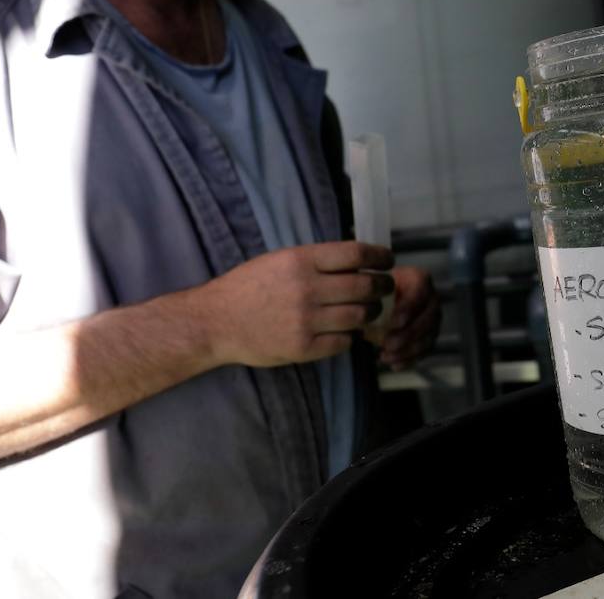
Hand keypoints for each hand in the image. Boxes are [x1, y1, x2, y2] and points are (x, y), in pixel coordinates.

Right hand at [194, 241, 393, 367]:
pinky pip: (344, 342)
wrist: (215, 321)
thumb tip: (358, 258)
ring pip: (359, 316)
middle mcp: (306, 288)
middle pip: (365, 287)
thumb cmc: (249, 286)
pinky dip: (350, 336)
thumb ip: (317, 260)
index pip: (356, 255)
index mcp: (301, 260)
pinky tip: (345, 330)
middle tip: (384, 287)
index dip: (380, 257)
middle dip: (382, 286)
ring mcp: (305, 320)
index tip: (388, 261)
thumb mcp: (280, 259)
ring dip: (370, 312)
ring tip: (367, 310)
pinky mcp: (302, 347)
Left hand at [366, 265, 439, 369]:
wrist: (382, 299)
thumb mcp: (371, 287)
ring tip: (385, 357)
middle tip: (387, 344)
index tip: (393, 323)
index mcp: (419, 279)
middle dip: (408, 334)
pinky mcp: (431, 336)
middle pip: (427, 318)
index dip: (408, 309)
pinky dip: (410, 360)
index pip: (420, 293)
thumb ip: (368, 298)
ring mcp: (434, 319)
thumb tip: (358, 319)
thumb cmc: (375, 291)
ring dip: (407, 350)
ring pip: (428, 337)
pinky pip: (425, 351)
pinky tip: (394, 364)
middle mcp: (432, 298)